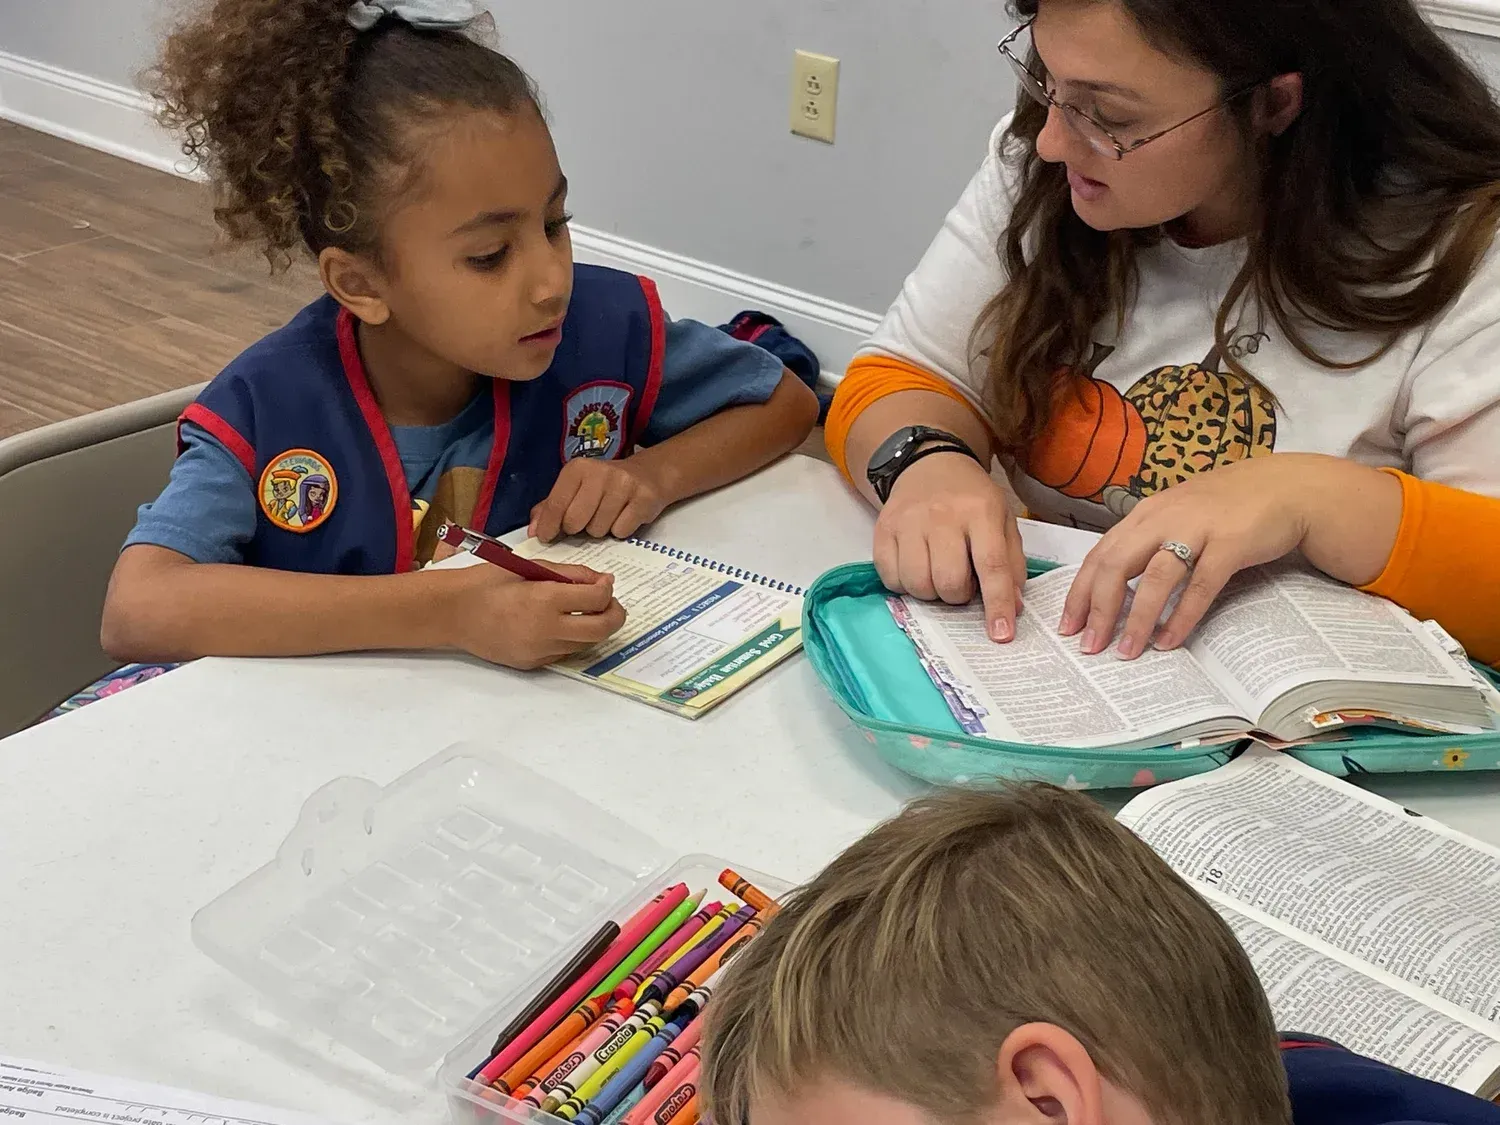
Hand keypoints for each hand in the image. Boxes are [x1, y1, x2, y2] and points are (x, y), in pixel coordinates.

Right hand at [440, 562, 626, 669]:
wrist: (453, 613)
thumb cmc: (488, 582)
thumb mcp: (530, 567)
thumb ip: (568, 573)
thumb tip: (601, 581)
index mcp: (545, 599)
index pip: (597, 598)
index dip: (607, 588)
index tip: (604, 582)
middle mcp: (546, 629)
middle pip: (602, 629)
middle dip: (615, 614)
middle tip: (609, 602)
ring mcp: (540, 651)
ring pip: (587, 644)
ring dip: (595, 627)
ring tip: (585, 611)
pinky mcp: (533, 663)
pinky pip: (566, 653)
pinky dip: (573, 638)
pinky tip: (562, 624)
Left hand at [530, 458, 668, 541]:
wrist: (647, 474)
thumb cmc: (604, 486)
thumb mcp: (575, 488)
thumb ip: (551, 507)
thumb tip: (534, 531)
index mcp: (578, 468)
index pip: (555, 504)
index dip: (548, 526)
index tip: (546, 537)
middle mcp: (600, 472)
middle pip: (575, 521)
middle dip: (578, 528)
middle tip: (586, 520)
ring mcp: (623, 484)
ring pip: (598, 529)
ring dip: (600, 530)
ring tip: (608, 515)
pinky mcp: (644, 499)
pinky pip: (621, 531)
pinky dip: (620, 531)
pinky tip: (624, 516)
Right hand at [873, 451, 1026, 641]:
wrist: (930, 464)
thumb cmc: (972, 499)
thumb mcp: (1003, 520)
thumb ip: (1011, 562)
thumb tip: (1012, 606)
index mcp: (980, 512)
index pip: (991, 565)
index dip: (997, 604)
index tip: (1001, 634)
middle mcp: (942, 515)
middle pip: (949, 580)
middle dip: (957, 596)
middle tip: (961, 584)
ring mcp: (908, 521)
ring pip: (917, 583)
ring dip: (930, 593)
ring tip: (937, 575)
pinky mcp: (883, 529)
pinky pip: (889, 577)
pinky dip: (904, 584)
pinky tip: (915, 568)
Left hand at [1062, 457, 1313, 659]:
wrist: (1287, 487)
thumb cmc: (1226, 507)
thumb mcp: (1176, 515)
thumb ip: (1146, 541)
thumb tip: (1112, 584)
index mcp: (1145, 514)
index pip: (1100, 554)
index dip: (1080, 591)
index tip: (1067, 625)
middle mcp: (1164, 518)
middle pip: (1116, 565)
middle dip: (1097, 608)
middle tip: (1088, 645)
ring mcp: (1198, 529)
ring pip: (1155, 578)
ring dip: (1136, 618)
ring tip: (1125, 652)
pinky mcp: (1231, 543)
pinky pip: (1200, 585)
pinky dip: (1181, 616)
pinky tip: (1169, 641)